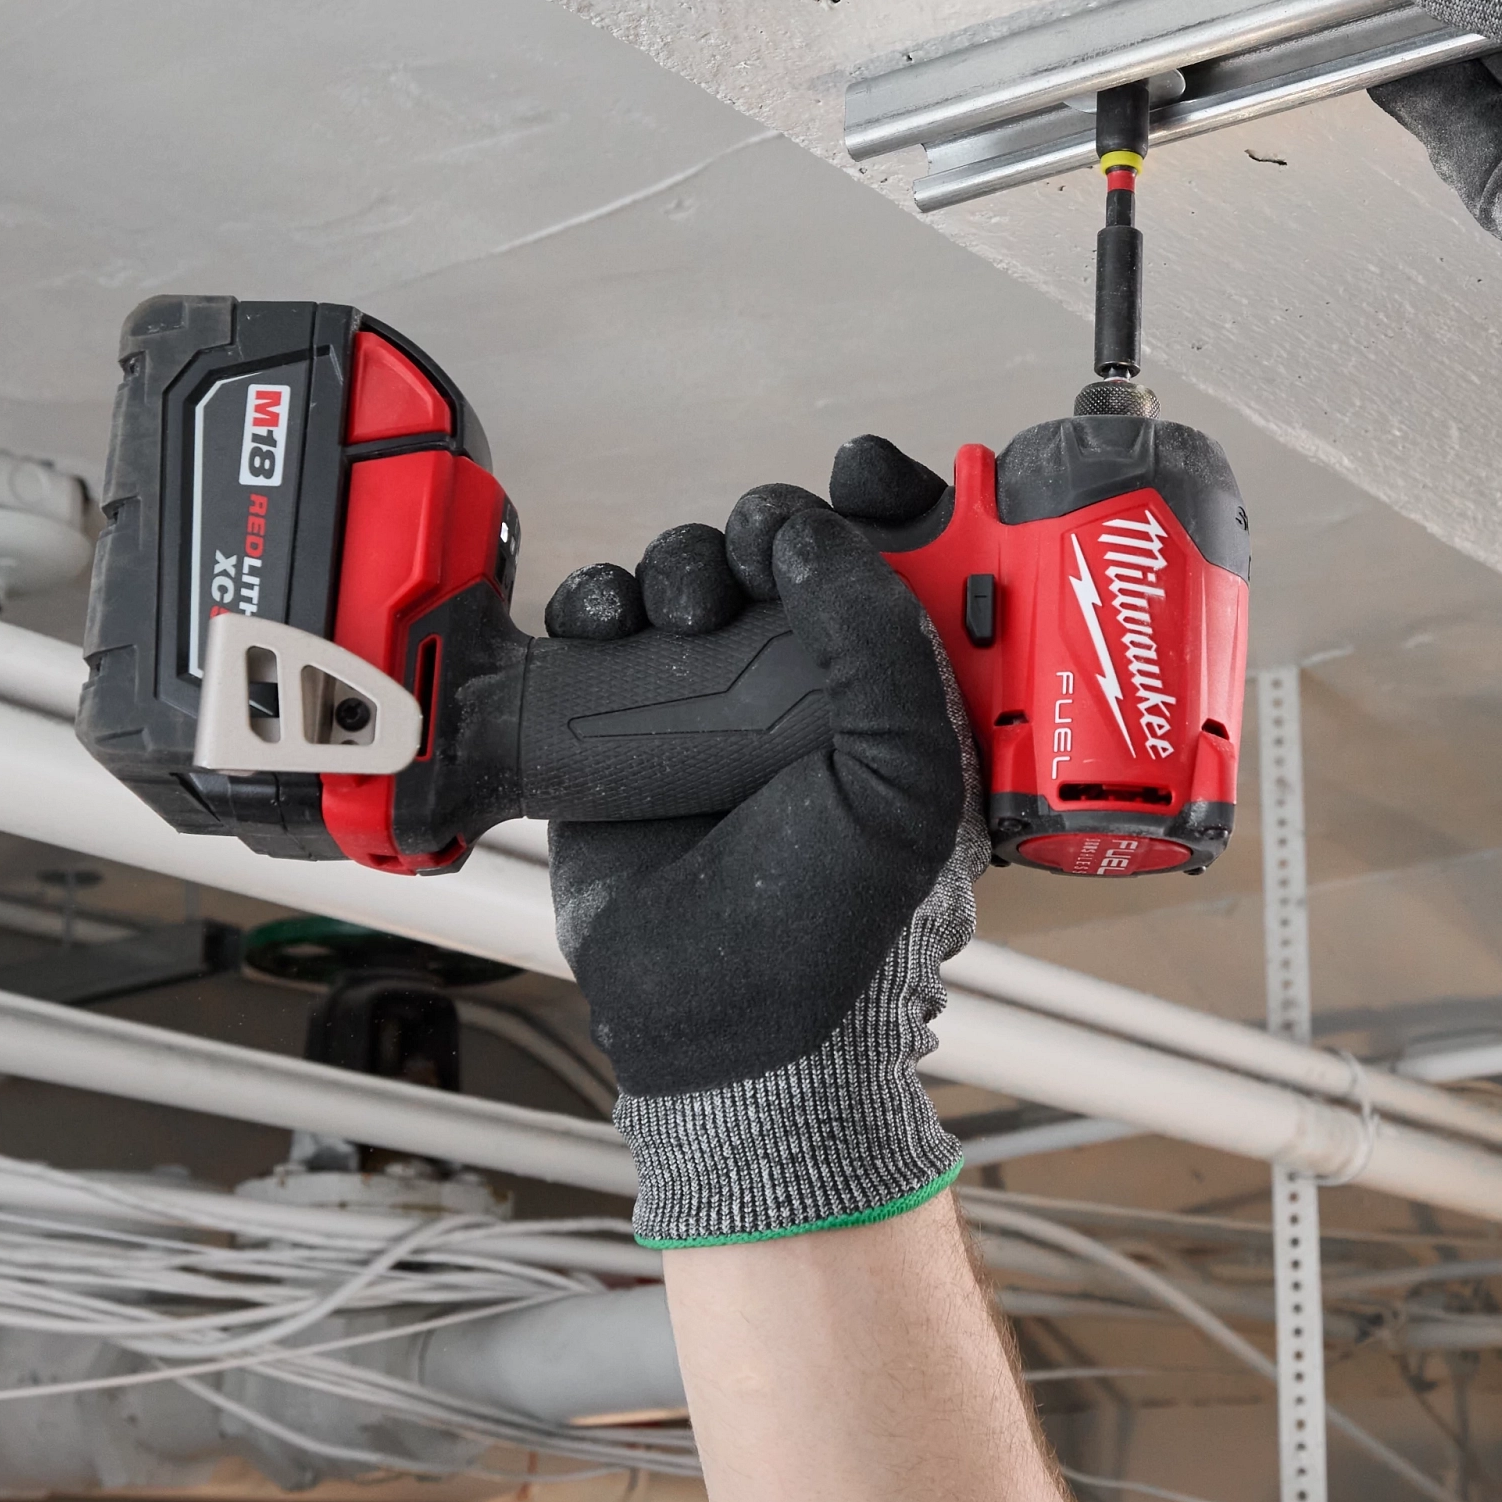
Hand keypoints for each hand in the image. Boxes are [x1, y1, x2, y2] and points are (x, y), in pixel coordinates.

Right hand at [539, 475, 982, 1247]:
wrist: (723, 1031)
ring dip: (673, 564)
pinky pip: (603, 636)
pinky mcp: (625, 737)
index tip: (857, 470)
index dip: (887, 502)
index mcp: (906, 701)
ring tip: (667, 611)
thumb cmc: (834, 931)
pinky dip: (594, 606)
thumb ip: (879, 643)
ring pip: (690, 582)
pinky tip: (599, 623)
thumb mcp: (902, 780)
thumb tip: (812, 533)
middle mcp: (813, 695)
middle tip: (745, 557)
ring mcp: (715, 713)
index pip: (908, 564)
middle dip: (756, 531)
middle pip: (781, 554)